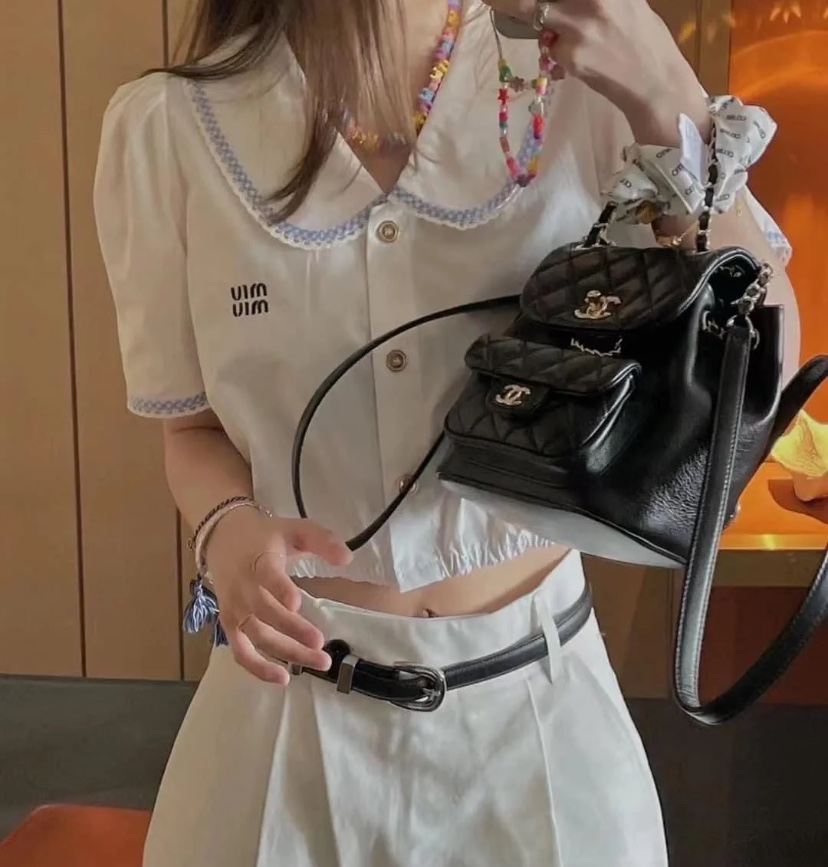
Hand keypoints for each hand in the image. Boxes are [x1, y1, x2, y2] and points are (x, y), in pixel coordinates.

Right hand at [205, 506, 352, 684]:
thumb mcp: (296, 528)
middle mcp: (243, 587)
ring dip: (286, 653)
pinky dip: (257, 668)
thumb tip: (347, 558)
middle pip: (266, 613)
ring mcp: (234, 608)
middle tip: (321, 645)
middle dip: (293, 630)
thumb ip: (323, 540)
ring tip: (318, 662)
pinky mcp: (229, 624)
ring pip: (258, 636)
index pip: (267, 575)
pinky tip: (282, 679)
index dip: (279, 589)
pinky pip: (240, 651)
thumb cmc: (266, 536)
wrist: (223, 537)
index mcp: (259, 559)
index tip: (296, 603)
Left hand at [484, 0, 707, 143]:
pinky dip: (556, 53)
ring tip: (551, 31)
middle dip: (510, 1)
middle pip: (535, 0)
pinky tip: (576, 60)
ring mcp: (579, 26)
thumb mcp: (627, 1)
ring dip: (538, 22)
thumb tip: (560, 2)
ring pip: (538, 15)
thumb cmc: (644, 38)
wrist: (656, 83)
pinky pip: (551, 48)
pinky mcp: (571, 56)